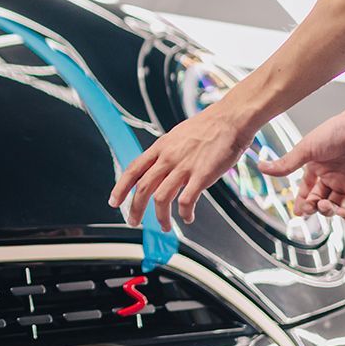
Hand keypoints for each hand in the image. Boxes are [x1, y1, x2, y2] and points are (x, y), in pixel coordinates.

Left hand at [108, 106, 253, 232]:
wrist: (230, 119)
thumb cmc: (208, 127)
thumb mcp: (177, 136)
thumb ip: (166, 153)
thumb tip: (158, 167)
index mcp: (160, 148)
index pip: (133, 170)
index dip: (121, 188)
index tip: (114, 202)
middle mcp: (168, 158)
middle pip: (143, 188)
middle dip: (135, 209)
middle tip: (134, 221)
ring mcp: (184, 167)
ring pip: (161, 198)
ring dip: (161, 217)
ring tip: (165, 226)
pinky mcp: (201, 175)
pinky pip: (186, 200)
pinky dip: (184, 213)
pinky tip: (187, 217)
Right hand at [255, 109, 344, 220]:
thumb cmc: (336, 132)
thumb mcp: (305, 150)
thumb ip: (286, 164)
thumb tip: (262, 167)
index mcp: (317, 167)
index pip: (307, 190)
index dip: (302, 202)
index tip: (298, 212)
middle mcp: (332, 176)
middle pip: (319, 200)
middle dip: (313, 207)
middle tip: (310, 207)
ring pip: (337, 207)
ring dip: (329, 211)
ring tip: (324, 205)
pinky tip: (342, 212)